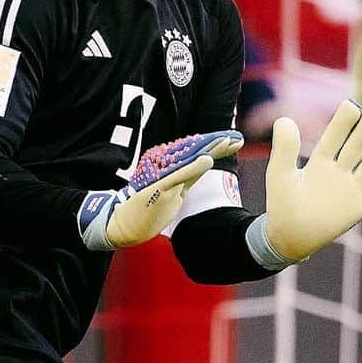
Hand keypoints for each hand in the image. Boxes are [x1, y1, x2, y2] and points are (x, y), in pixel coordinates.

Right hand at [79, 130, 243, 251]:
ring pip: (189, 160)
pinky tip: (207, 160)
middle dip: (217, 145)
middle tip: (237, 136)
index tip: (235, 140)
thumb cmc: (147, 209)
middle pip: (196, 153)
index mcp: (173, 171)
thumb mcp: (173, 193)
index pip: (198, 156)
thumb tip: (204, 164)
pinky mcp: (158, 188)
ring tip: (227, 141)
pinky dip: (193, 168)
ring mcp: (162, 178)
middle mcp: (167, 169)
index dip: (216, 147)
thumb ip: (187, 178)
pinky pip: (178, 176)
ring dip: (209, 150)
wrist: (123, 226)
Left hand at [248, 100, 361, 265]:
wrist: (287, 238)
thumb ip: (284, 149)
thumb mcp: (279, 174)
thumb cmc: (281, 205)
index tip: (351, 107)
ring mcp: (351, 189)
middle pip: (358, 145)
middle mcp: (340, 171)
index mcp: (321, 160)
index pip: (335, 135)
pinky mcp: (359, 210)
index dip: (344, 121)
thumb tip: (284, 119)